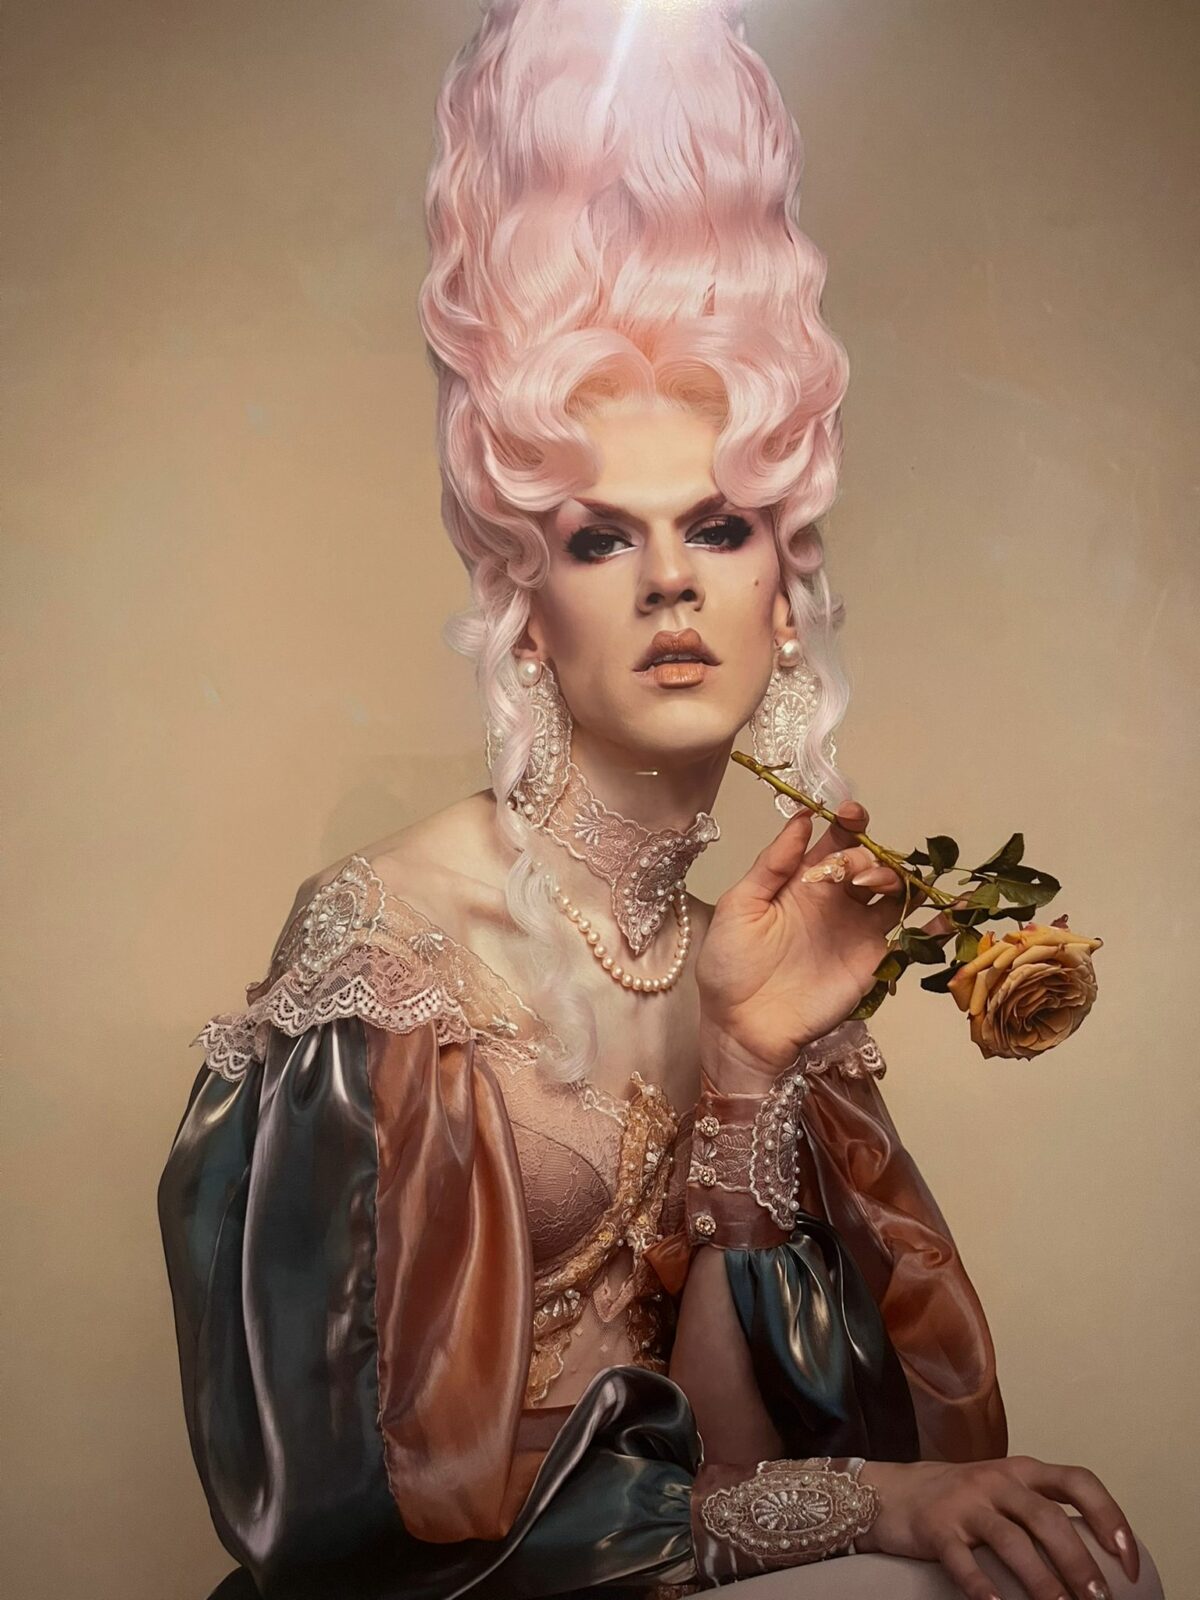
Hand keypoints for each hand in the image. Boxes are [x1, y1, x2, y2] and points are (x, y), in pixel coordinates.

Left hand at [696, 799, 958, 1079]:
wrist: (742, 1026)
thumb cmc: (730, 964)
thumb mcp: (739, 905)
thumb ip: (772, 863)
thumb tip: (802, 818)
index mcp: (802, 880)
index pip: (835, 840)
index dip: (848, 822)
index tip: (851, 814)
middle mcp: (835, 899)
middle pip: (869, 861)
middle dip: (868, 856)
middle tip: (853, 873)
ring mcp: (857, 928)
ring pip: (892, 891)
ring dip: (893, 879)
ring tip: (874, 886)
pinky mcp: (873, 960)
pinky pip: (910, 936)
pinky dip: (933, 923)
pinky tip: (944, 914)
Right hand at [856, 1456, 1140, 1599]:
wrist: (890, 1491)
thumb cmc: (960, 1499)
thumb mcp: (1003, 1492)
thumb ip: (1039, 1512)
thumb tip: (1096, 1562)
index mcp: (1022, 1471)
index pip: (1077, 1481)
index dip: (1109, 1517)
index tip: (1129, 1561)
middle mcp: (997, 1481)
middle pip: (1047, 1517)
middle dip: (1079, 1562)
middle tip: (1099, 1599)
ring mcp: (965, 1503)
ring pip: (1011, 1541)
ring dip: (1041, 1581)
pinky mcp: (935, 1528)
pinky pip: (962, 1561)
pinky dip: (982, 1588)